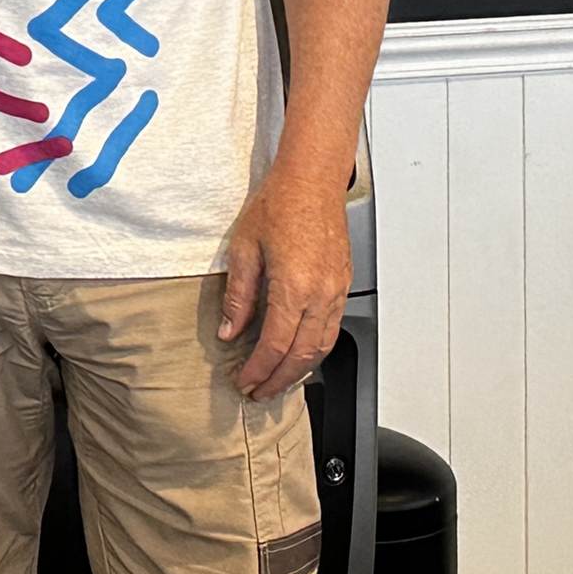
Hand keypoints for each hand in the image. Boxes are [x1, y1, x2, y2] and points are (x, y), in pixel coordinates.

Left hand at [218, 167, 348, 400]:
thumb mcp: (244, 248)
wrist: (312, 180)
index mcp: (294, 286)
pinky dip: (315, 350)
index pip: (275, 344)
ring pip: (322, 347)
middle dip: (279, 380)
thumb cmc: (279, 204)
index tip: (244, 381)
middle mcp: (321, 294)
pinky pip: (331, 329)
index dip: (258, 370)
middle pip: (302, 355)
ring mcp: (336, 291)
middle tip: (259, 392)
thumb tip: (230, 330)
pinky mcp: (342, 285)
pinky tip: (299, 353)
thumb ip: (239, 295)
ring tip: (277, 381)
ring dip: (300, 370)